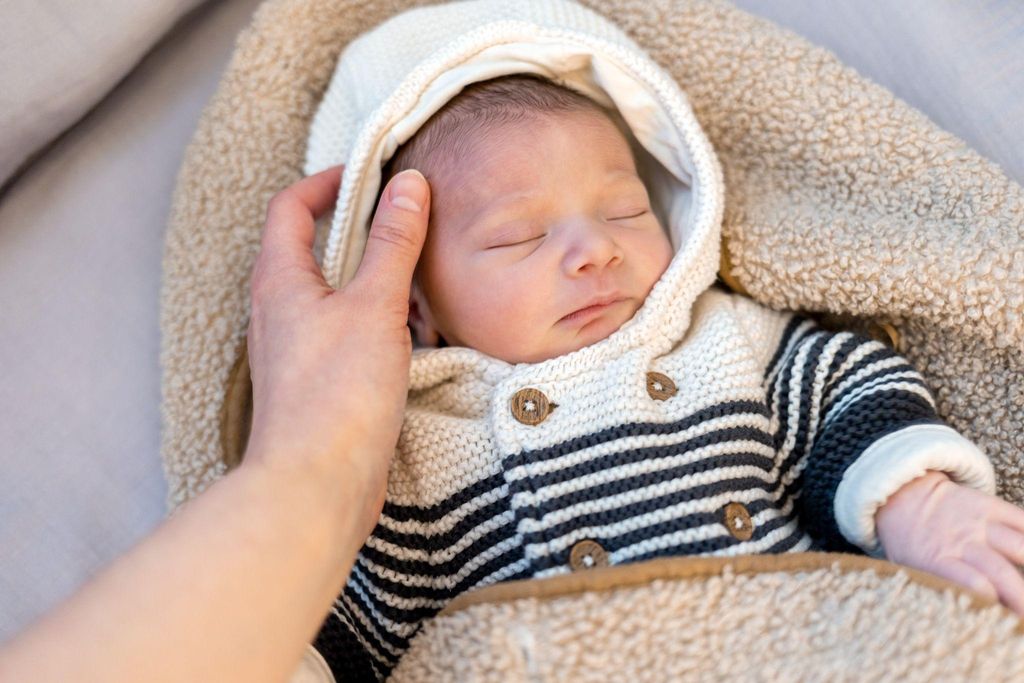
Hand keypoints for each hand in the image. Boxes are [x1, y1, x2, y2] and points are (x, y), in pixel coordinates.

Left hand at [244, 164, 430, 539]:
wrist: (317, 483)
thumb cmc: (336, 393)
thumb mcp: (375, 305)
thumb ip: (393, 243)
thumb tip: (409, 186)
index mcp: (279, 281)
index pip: (289, 208)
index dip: (326, 182)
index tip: (369, 176)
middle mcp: (277, 311)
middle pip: (307, 248)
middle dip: (354, 229)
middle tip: (399, 221)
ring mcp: (293, 349)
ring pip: (327, 294)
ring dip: (366, 277)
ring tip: (411, 276)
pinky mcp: (314, 382)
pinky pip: (340, 332)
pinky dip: (371, 319)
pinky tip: (405, 333)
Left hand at [876, 470, 1023, 615]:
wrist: (902, 497)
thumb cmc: (907, 543)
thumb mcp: (908, 569)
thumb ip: (932, 590)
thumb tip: (949, 621)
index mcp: (936, 561)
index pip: (971, 583)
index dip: (991, 602)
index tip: (1003, 621)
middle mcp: (959, 542)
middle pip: (1000, 572)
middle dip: (1021, 597)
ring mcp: (976, 523)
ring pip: (1017, 545)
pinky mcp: (987, 505)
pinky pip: (1019, 519)